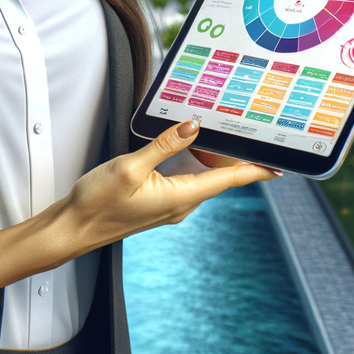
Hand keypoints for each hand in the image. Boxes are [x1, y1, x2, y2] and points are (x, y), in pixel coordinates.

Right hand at [60, 121, 277, 254]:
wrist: (73, 228)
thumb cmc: (97, 202)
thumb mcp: (130, 166)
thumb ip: (164, 144)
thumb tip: (193, 126)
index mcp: (180, 197)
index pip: (228, 180)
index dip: (255, 171)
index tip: (279, 165)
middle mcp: (181, 204)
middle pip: (217, 176)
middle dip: (231, 153)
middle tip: (244, 126)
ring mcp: (169, 205)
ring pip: (200, 176)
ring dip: (209, 155)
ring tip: (219, 130)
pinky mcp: (157, 202)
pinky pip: (184, 178)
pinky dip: (190, 160)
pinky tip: (184, 144)